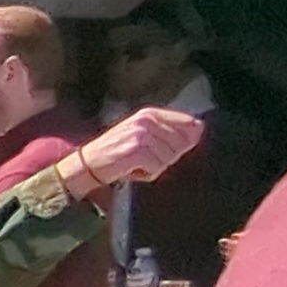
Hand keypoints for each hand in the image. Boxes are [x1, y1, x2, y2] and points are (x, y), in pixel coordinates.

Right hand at [72, 106, 209, 191]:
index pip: (188, 122)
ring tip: (138, 164)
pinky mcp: (137, 149)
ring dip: (156, 166)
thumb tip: (199, 128)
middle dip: (168, 156)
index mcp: (150, 113)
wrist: (87, 164)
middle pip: (181, 143)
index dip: (186, 139)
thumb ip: (170, 130)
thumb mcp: (142, 134)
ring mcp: (142, 134)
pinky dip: (146, 173)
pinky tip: (132, 170)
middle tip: (147, 158)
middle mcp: (147, 120)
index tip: (166, 149)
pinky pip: (157, 167)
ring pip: (170, 156)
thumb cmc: (116, 153)